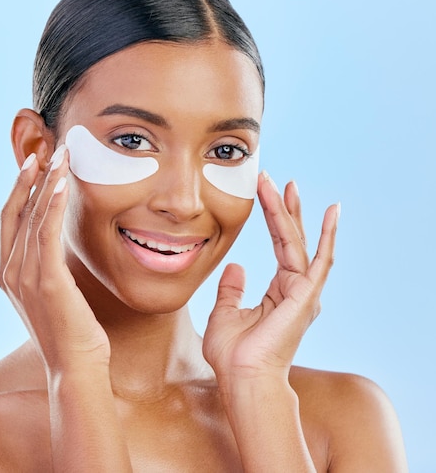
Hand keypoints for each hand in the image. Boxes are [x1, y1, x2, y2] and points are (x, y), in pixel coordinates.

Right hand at [0, 146, 109, 373]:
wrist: (74, 367)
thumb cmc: (69, 330)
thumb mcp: (51, 292)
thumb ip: (45, 266)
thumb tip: (56, 242)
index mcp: (8, 273)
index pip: (9, 219)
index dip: (20, 188)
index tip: (35, 162)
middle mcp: (10, 271)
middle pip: (16, 210)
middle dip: (31, 176)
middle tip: (47, 148)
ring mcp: (25, 276)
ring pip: (32, 216)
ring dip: (46, 181)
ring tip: (60, 154)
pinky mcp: (47, 281)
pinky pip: (46, 233)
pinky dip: (51, 204)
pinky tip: (61, 182)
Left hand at [202, 171, 339, 384]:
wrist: (242, 378)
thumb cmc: (234, 354)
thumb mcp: (225, 313)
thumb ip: (232, 289)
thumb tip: (236, 266)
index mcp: (280, 293)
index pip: (280, 245)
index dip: (274, 218)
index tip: (267, 192)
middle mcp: (296, 289)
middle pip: (292, 239)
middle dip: (284, 208)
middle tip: (276, 180)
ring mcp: (304, 292)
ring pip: (298, 242)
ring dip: (291, 212)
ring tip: (286, 184)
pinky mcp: (306, 296)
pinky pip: (319, 260)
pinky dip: (326, 236)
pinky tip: (331, 212)